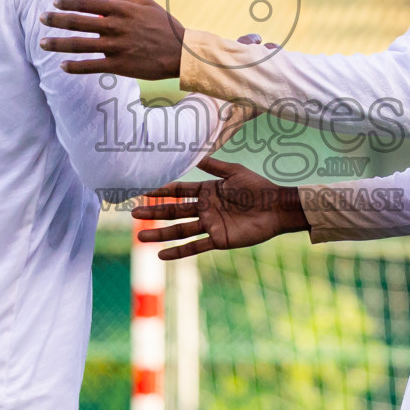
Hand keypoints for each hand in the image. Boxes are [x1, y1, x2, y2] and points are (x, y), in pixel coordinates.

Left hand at [39, 0, 184, 79]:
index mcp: (122, 9)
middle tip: (41, 19)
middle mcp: (116, 26)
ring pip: (80, 44)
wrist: (182, 53)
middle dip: (56, 20)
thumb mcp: (145, 4)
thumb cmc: (165, 26)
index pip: (88, 3)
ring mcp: (116, 47)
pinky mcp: (119, 65)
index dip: (68, 2)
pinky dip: (75, 66)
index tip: (55, 2)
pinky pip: (91, 66)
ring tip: (42, 43)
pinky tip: (62, 66)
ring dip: (58, 44)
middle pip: (78, 22)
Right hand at [133, 156, 306, 259]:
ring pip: (179, 230)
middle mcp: (205, 209)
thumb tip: (195, 155)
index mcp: (207, 192)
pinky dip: (178, 251)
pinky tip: (161, 254)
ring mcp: (210, 225)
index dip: (162, 191)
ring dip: (160, 233)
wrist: (276, 208)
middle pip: (174, 211)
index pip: (179, 191)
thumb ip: (214, 166)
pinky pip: (194, 246)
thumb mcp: (234, 172)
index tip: (143, 191)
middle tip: (133, 212)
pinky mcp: (219, 239)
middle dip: (154, 212)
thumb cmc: (258, 188)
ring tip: (140, 236)